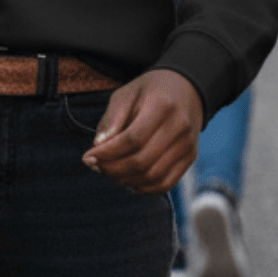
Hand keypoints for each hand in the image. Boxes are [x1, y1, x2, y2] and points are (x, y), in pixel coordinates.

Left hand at [83, 68, 203, 194]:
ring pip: (153, 176)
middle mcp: (179, 127)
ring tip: (109, 171)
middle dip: (113, 169)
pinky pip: (165, 183)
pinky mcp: (190, 158)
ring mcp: (187, 144)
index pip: (132, 139)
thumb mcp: (127, 93)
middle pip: (142, 161)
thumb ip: (112, 118)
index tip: (87, 157)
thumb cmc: (150, 90)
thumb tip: (98, 146)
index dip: (107, 153)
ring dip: (126, 180)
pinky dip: (143, 188)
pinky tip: (128, 180)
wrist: (187, 88)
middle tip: (95, 166)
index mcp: (162, 105)